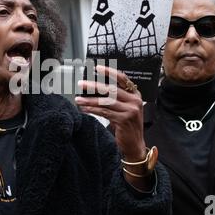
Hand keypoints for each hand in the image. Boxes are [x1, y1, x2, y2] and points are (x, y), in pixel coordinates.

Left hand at [75, 65, 153, 189]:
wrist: (135, 145)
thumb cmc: (127, 126)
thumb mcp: (125, 109)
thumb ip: (115, 99)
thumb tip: (96, 88)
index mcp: (135, 95)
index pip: (122, 79)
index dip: (110, 72)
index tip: (97, 68)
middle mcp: (134, 101)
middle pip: (111, 89)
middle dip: (94, 86)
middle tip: (81, 83)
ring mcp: (130, 110)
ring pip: (105, 101)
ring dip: (89, 100)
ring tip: (78, 99)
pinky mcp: (123, 120)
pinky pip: (104, 112)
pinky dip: (92, 110)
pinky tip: (84, 108)